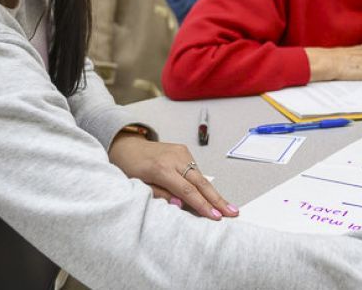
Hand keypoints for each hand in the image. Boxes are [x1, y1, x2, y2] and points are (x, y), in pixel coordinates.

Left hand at [108, 133, 237, 219]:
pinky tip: (211, 196)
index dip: (202, 205)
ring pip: (201, 177)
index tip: (215, 216)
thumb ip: (160, 194)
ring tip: (227, 208)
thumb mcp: (138, 184)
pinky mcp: (184, 150)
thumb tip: (180, 205)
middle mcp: (174, 159)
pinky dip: (203, 184)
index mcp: (161, 169)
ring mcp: (181, 152)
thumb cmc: (130, 167)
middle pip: (201, 182)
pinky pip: (196, 170)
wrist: (128, 145)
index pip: (187, 191)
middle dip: (218, 199)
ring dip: (214, 193)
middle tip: (233, 212)